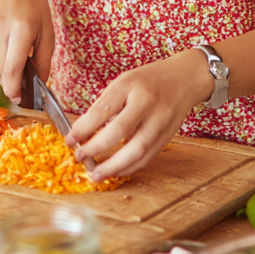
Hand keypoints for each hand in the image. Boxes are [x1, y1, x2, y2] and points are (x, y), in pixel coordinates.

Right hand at [0, 0, 53, 103]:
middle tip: (22, 79)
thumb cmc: (33, 8)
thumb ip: (44, 61)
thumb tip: (39, 85)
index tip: (18, 98)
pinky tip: (1, 39)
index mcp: (21, 28)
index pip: (12, 68)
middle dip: (10, 80)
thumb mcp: (47, 32)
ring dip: (3, 65)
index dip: (14, 88)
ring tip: (13, 47)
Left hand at [66, 50, 213, 180]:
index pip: (103, 110)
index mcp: (131, 85)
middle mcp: (147, 103)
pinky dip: (130, 168)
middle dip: (96, 149)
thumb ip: (106, 104)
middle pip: (120, 131)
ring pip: (137, 150)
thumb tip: (84, 132)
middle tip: (80, 157)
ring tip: (96, 175)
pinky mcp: (167, 136)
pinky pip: (148, 157)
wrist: (185, 78)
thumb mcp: (123, 82)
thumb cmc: (149, 80)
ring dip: (114, 166)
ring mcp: (160, 121)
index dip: (83, 128)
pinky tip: (116, 171)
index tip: (70, 140)